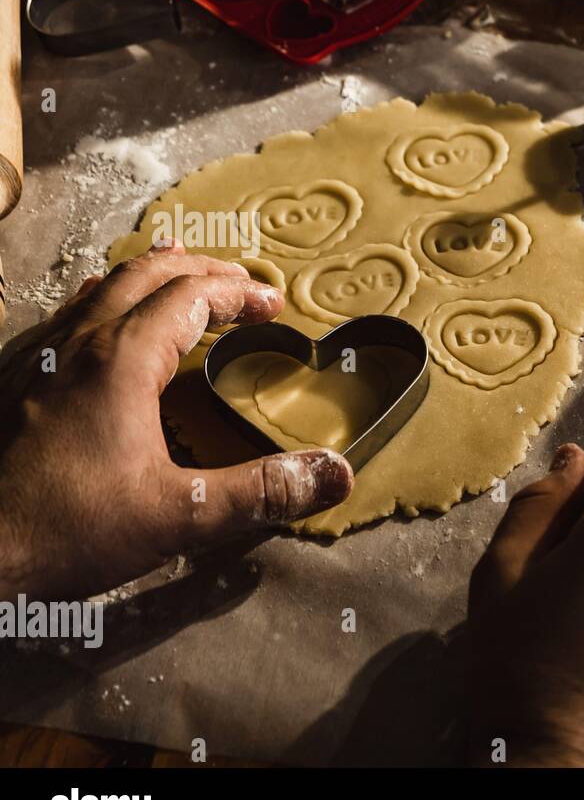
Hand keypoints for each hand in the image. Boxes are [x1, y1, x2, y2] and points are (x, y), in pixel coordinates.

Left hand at [0, 244, 353, 600]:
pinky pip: (63, 318)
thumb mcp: (181, 516)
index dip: (238, 294)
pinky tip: (99, 323)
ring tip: (175, 268)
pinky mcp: (13, 384)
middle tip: (238, 281)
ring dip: (147, 275)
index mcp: (121, 361)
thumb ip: (261, 491)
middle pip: (143, 275)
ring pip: (97, 288)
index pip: (191, 297)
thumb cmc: (67, 531)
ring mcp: (38, 360)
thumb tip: (334, 472)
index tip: (273, 305)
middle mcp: (76, 345)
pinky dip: (101, 301)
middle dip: (198, 269)